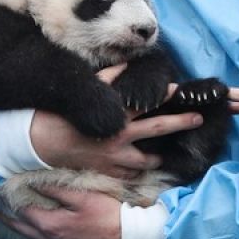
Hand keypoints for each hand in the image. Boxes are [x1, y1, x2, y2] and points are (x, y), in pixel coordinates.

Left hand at [0, 186, 121, 238]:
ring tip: (9, 213)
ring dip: (18, 224)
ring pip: (30, 235)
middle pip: (20, 227)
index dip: (9, 197)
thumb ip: (58, 190)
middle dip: (5, 215)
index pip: (21, 210)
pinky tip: (34, 224)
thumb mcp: (84, 197)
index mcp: (50, 225)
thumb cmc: (110, 216)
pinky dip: (32, 230)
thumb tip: (36, 182)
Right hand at [32, 67, 203, 179]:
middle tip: (198, 118)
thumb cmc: (61, 114)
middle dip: (181, 122)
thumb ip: (109, 78)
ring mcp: (115, 156)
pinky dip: (136, 171)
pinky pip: (130, 174)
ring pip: (148, 159)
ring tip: (165, 155)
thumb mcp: (86, 92)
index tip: (179, 90)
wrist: (40, 141)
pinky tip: (141, 168)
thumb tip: (126, 64)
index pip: (147, 102)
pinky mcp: (107, 170)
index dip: (165, 95)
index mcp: (116, 114)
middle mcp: (120, 136)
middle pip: (158, 129)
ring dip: (159, 156)